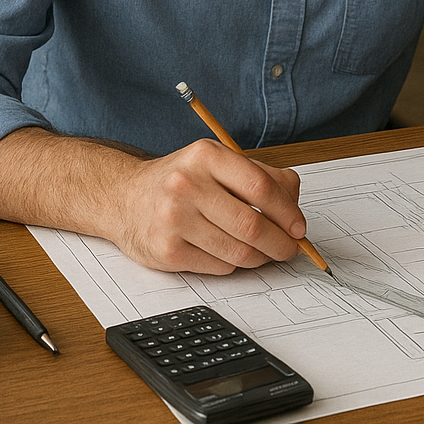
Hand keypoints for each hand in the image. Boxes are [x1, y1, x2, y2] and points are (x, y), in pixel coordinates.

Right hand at [103, 139, 306, 274]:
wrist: (124, 198)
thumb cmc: (180, 181)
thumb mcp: (217, 163)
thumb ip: (261, 176)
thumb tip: (295, 206)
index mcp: (206, 156)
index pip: (261, 187)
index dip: (288, 212)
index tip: (299, 227)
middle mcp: (187, 185)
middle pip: (252, 224)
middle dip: (280, 243)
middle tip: (290, 248)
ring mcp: (174, 220)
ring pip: (239, 251)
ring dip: (260, 257)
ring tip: (263, 252)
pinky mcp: (167, 251)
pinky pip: (220, 267)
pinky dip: (234, 264)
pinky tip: (229, 252)